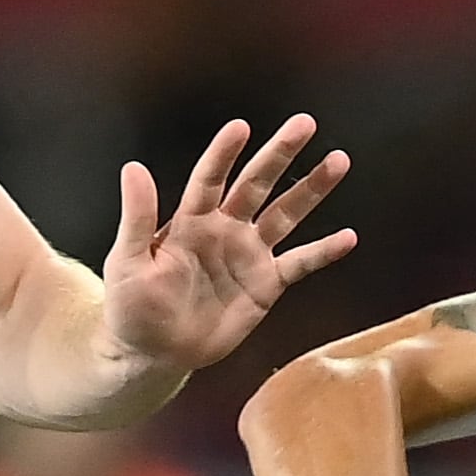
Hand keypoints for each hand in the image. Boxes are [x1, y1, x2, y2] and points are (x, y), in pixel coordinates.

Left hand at [101, 116, 357, 376]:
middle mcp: (225, 230)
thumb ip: (139, 216)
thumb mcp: (127, 261)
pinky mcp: (266, 285)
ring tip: (338, 161)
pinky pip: (300, 264)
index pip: (210, 178)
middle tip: (305, 123)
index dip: (225, 154)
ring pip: (286, 214)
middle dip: (281, 153)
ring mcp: (249, 255)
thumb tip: (133, 167)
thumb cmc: (131, 306)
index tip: (241, 127)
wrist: (154, 352)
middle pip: (258, 184)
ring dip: (312, 189)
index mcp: (191, 221)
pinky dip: (324, 252)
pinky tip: (348, 237)